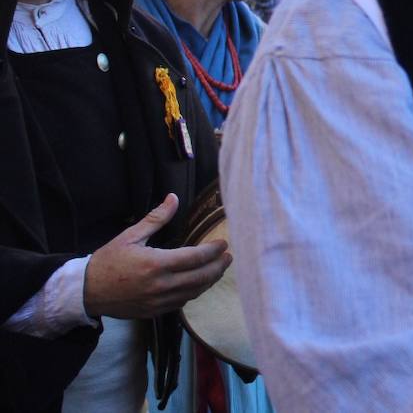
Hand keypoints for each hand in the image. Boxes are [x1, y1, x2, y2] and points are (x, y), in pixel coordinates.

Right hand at [83, 193, 230, 319]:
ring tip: (219, 269)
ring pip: (194, 292)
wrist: (86, 291)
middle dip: (218, 267)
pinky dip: (194, 292)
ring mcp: (158, 301)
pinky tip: (199, 284)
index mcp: (156, 264)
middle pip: (201, 277)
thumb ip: (156, 218)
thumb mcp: (130, 236)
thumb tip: (173, 197)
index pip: (195, 258)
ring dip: (209, 281)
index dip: (214, 251)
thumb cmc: (107, 261)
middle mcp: (160, 285)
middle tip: (229, 257)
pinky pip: (181, 303)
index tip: (224, 244)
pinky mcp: (154, 312)